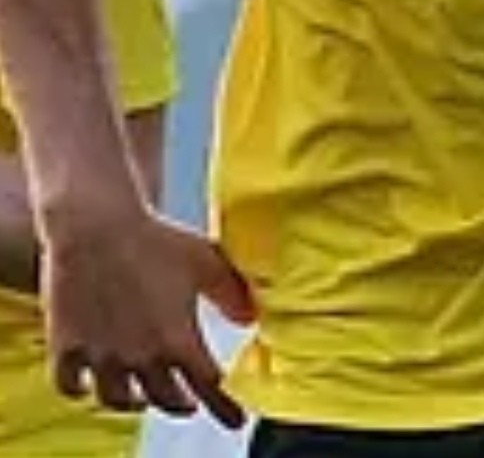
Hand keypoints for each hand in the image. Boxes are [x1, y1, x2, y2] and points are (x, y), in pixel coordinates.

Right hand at [42, 206, 255, 428]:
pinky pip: (71, 385)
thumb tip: (252, 317)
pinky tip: (91, 384)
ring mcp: (101, 354)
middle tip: (191, 404)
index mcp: (177, 339)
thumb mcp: (206, 261)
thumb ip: (232, 292)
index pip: (207, 386)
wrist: (98, 225)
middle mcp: (140, 356)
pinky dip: (82, 389)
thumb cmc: (156, 239)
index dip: (225, 406)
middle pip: (165, 399)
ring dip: (136, 402)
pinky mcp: (67, 345)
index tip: (238, 421)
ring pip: (119, 399)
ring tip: (144, 398)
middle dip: (182, 404)